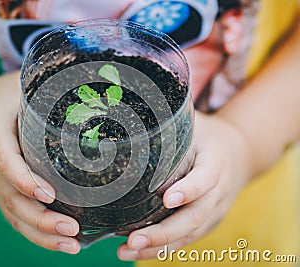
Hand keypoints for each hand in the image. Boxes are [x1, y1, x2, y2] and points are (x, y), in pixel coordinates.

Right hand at [0, 72, 80, 253]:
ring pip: (13, 214)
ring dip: (41, 234)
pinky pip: (14, 216)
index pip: (6, 161)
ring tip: (72, 245)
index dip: (24, 180)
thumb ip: (46, 85)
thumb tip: (93, 82)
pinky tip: (60, 242)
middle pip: (11, 198)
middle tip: (73, 230)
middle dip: (41, 219)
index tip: (49, 194)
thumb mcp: (18, 84)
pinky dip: (35, 233)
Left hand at [118, 112, 250, 259]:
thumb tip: (128, 104)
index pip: (206, 178)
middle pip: (195, 217)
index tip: (167, 198)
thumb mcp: (194, 123)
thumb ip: (170, 120)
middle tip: (132, 239)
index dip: (189, 189)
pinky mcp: (206, 222)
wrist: (238, 153)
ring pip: (188, 235)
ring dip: (157, 247)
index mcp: (216, 163)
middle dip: (163, 232)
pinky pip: (186, 239)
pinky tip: (136, 250)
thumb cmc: (207, 136)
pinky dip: (162, 248)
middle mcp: (218, 192)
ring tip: (125, 251)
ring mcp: (214, 211)